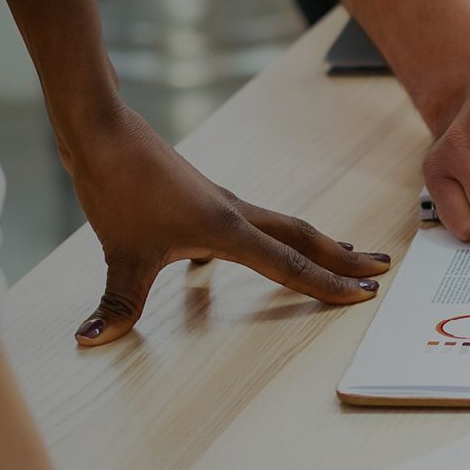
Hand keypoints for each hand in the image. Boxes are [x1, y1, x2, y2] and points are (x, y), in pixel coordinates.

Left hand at [58, 101, 389, 345]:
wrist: (100, 129)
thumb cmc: (115, 184)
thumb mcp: (118, 254)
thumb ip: (116, 303)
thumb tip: (89, 340)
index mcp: (227, 230)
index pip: (289, 265)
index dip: (327, 285)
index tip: (363, 296)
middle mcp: (233, 214)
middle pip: (302, 237)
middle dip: (341, 257)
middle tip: (380, 268)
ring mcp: (219, 202)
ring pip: (281, 226)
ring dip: (314, 244)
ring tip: (341, 253)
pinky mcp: (201, 198)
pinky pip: (250, 223)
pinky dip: (269, 238)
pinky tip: (255, 248)